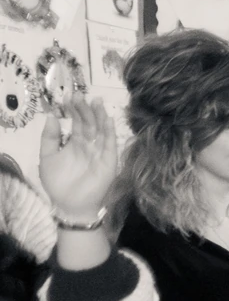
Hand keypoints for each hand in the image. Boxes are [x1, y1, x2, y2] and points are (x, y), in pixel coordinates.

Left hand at [38, 92, 119, 216]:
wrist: (70, 204)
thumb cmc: (57, 183)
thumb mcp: (47, 157)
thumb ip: (49, 137)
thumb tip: (51, 116)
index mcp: (74, 143)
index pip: (76, 122)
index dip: (73, 110)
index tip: (68, 97)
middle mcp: (88, 144)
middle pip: (89, 123)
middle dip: (85, 109)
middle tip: (79, 95)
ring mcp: (100, 151)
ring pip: (100, 130)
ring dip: (99, 116)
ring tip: (95, 101)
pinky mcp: (109, 161)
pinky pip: (110, 144)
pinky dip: (109, 132)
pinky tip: (107, 119)